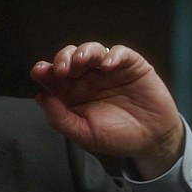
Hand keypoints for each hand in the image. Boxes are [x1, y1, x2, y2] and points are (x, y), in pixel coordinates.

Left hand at [30, 42, 183, 179]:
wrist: (152, 141)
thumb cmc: (116, 137)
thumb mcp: (84, 135)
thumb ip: (60, 118)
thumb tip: (41, 97)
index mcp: (72, 93)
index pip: (53, 77)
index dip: (44, 71)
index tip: (39, 71)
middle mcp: (87, 78)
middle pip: (70, 58)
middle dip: (63, 58)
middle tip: (62, 69)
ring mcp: (108, 70)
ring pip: (91, 50)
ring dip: (83, 52)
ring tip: (81, 62)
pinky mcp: (131, 65)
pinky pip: (120, 52)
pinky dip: (113, 55)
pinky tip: (108, 65)